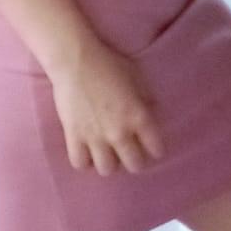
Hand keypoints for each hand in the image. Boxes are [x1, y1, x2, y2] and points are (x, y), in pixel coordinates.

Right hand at [48, 37, 165, 175]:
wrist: (75, 60)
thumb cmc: (108, 63)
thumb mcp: (136, 77)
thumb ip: (146, 99)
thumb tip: (152, 111)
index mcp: (139, 116)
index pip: (156, 149)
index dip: (155, 149)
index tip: (150, 146)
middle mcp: (120, 132)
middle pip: (134, 166)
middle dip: (134, 161)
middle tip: (129, 151)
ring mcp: (96, 137)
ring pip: (107, 170)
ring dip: (109, 162)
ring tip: (106, 152)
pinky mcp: (74, 137)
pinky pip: (80, 164)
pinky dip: (84, 160)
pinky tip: (86, 151)